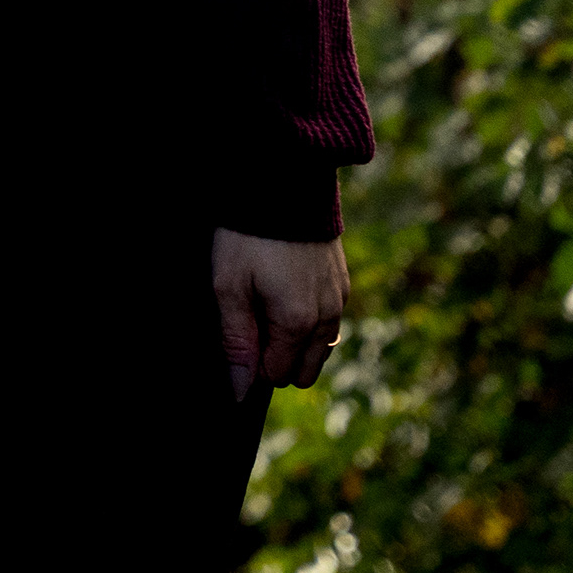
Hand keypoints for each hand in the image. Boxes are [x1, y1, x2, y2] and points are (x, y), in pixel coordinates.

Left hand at [211, 227, 348, 398]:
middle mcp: (327, 317)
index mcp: (298, 323)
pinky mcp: (342, 281)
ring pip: (319, 348)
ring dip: (293, 339)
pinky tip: (284, 288)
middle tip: (250, 316)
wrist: (283, 179)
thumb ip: (237, 341)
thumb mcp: (229, 286)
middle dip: (276, 356)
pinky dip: (308, 318)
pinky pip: (328, 321)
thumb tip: (240, 392)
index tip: (237, 329)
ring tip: (265, 300)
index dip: (251, 360)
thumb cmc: (248, 234)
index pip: (276, 375)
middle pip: (303, 370)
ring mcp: (339, 299)